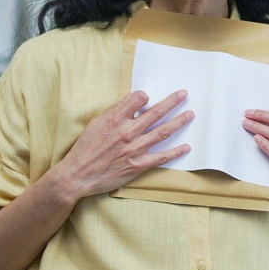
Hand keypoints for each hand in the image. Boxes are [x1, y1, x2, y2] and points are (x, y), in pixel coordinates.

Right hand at [53, 90, 192, 201]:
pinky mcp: (138, 165)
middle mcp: (128, 131)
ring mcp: (135, 148)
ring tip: (190, 115)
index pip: (138, 99)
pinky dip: (176, 152)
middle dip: (172, 102)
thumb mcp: (96, 124)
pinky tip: (186, 147)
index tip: (148, 98)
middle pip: (156, 112)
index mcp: (116, 119)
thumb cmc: (85, 149)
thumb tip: (130, 102)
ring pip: (163, 132)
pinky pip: (161, 157)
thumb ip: (114, 113)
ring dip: (179, 122)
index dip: (144, 96)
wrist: (78, 174)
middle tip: (183, 94)